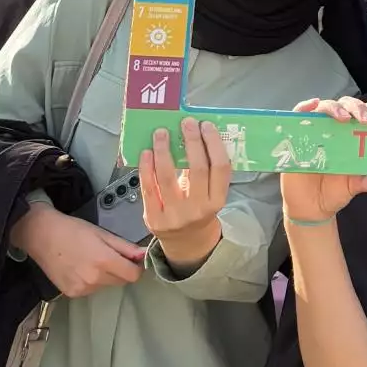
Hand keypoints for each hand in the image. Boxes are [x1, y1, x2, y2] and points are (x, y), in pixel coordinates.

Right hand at [10, 206, 145, 296]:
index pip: (133, 276)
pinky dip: (91, 281)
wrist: (41, 236)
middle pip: (121, 281)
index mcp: (104, 261)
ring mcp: (82, 288)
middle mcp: (94, 279)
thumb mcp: (102, 234)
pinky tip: (80, 268)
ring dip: (105, 276)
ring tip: (90, 260)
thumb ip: (125, 247)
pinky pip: (91, 289)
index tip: (132, 260)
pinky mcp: (72, 293)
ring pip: (106, 286)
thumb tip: (143, 255)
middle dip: (120, 270)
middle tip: (107, 255)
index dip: (136, 267)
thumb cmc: (73, 230)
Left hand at [138, 119, 230, 263]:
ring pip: (168, 177)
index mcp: (217, 201)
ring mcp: (175, 215)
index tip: (206, 125)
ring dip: (163, 150)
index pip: (220, 168)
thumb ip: (207, 173)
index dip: (213, 144)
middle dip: (191, 141)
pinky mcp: (154, 218)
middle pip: (197, 168)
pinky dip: (146, 168)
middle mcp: (198, 209)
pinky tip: (146, 153)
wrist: (186, 243)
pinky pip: (148, 188)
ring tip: (161, 133)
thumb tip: (195, 136)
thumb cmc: (200, 211)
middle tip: (186, 123)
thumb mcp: (211, 196)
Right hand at [280, 97, 366, 224]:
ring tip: (343, 117)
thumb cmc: (332, 193)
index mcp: (351, 138)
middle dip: (356, 108)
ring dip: (334, 108)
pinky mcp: (296, 137)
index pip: (363, 116)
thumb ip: (364, 183)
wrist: (308, 209)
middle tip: (365, 120)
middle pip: (345, 107)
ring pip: (324, 108)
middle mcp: (334, 130)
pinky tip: (312, 105)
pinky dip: (304, 107)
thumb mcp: (350, 188)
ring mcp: (315, 132)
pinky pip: (298, 117)